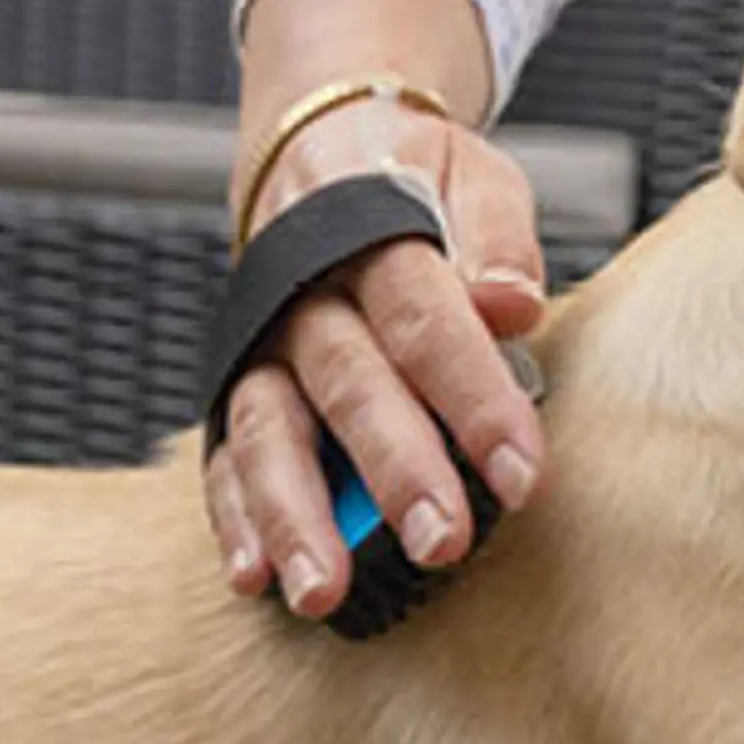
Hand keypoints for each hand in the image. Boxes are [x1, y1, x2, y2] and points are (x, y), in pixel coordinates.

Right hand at [201, 92, 550, 616]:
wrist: (319, 153)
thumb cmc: (414, 179)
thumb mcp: (472, 177)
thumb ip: (496, 237)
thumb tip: (510, 305)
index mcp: (375, 236)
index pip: (427, 321)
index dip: (474, 398)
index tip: (520, 473)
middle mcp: (306, 293)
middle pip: (350, 385)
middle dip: (394, 470)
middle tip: (442, 542)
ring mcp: (262, 343)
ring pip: (269, 429)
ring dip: (295, 514)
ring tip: (324, 590)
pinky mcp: (235, 382)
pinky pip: (224, 454)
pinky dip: (235, 517)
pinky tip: (255, 576)